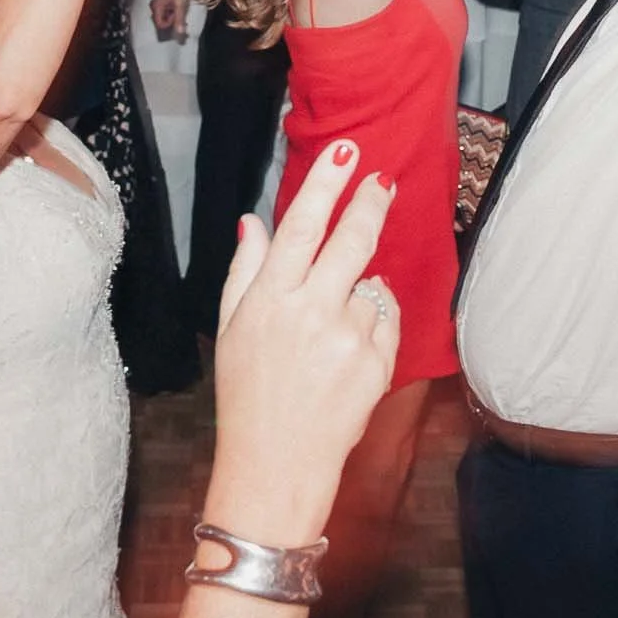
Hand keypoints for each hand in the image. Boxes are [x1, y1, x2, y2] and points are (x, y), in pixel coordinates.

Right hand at [150, 0, 191, 41]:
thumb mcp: (180, 5)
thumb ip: (179, 19)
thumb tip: (179, 32)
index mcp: (156, 8)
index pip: (160, 24)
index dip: (170, 24)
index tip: (178, 18)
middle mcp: (154, 6)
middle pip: (162, 21)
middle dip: (172, 21)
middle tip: (182, 16)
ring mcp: (158, 3)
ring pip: (164, 16)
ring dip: (173, 16)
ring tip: (182, 10)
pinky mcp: (162, 0)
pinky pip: (166, 10)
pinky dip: (173, 11)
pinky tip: (179, 6)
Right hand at [204, 140, 399, 547]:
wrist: (276, 466)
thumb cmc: (247, 396)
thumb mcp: (232, 328)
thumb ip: (246, 269)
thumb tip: (254, 220)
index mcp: (270, 299)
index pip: (301, 226)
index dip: (325, 184)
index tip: (346, 151)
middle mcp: (310, 312)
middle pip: (351, 241)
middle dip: (369, 203)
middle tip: (381, 181)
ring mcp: (347, 339)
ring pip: (369, 285)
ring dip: (358, 292)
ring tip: (329, 333)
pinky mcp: (375, 364)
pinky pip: (386, 319)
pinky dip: (374, 321)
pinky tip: (349, 349)